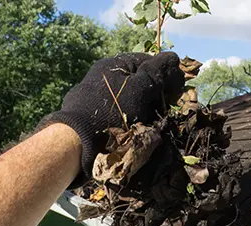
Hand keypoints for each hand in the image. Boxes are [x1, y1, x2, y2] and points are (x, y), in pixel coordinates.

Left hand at [39, 52, 184, 186]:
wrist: (76, 141)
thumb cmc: (111, 112)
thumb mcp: (139, 89)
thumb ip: (157, 72)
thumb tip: (174, 58)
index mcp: (113, 63)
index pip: (148, 61)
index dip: (165, 75)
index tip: (173, 93)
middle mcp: (102, 75)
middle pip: (138, 80)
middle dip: (153, 94)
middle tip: (161, 110)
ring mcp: (95, 94)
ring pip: (129, 97)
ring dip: (142, 108)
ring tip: (148, 123)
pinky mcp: (90, 112)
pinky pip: (117, 110)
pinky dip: (127, 117)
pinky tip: (130, 128)